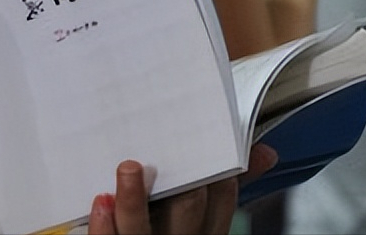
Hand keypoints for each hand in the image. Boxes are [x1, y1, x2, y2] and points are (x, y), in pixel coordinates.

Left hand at [86, 146, 277, 234]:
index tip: (209, 139)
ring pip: (141, 229)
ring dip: (134, 198)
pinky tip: (101, 199)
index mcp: (204, 229)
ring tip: (128, 167)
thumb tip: (264, 153)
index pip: (222, 199)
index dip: (218, 172)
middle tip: (173, 150)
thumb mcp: (204, 219)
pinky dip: (105, 224)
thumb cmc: (169, 229)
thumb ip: (225, 188)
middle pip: (187, 210)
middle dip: (184, 183)